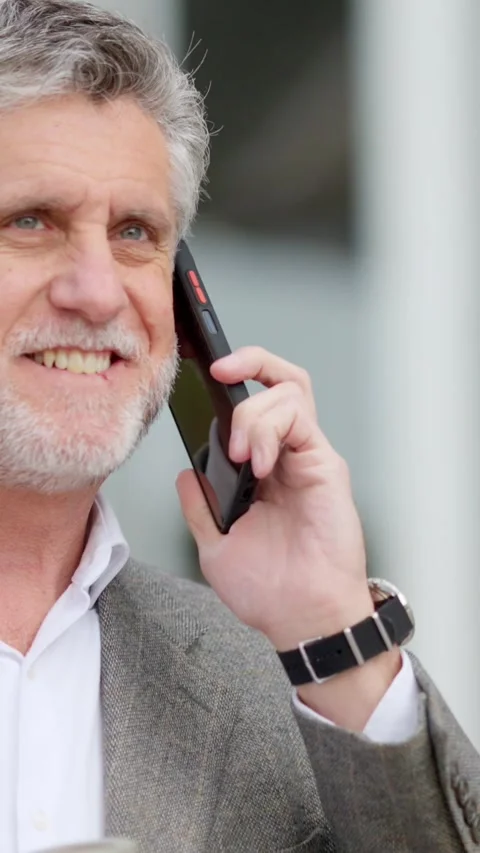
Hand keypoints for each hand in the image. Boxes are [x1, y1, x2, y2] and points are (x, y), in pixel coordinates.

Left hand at [175, 346, 372, 650]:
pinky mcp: (325, 465)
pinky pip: (302, 419)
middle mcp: (289, 455)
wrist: (302, 619)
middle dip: (248, 364)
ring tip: (241, 454)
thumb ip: (201, 507)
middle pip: (279, 380)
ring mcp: (308, 457)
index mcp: (264, 470)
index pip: (257, 402)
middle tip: (219, 381)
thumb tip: (185, 475)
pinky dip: (273, 429)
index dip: (237, 375)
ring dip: (254, 413)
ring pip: (289, 391)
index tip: (206, 372)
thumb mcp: (216, 546)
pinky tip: (259, 465)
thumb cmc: (270, 591)